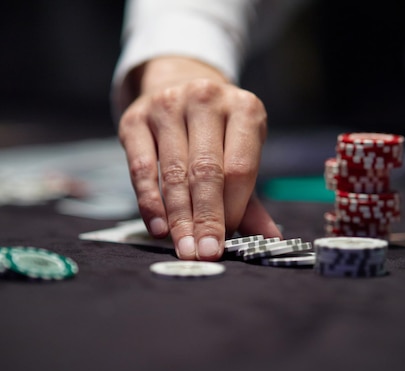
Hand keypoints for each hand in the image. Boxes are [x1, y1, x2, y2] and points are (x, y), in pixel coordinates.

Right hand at [118, 57, 281, 260]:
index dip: (232, 209)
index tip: (226, 242)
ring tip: (185, 247)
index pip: (240, 169)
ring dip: (179, 217)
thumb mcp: (240, 153)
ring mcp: (168, 106)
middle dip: (206, 218)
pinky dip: (150, 203)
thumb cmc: (217, 131)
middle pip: (207, 171)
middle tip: (205, 252)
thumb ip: (251, 199)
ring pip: (173, 173)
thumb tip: (270, 239)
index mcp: (244, 108)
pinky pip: (142, 168)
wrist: (178, 83)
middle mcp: (206, 100)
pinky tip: (159, 228)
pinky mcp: (135, 119)